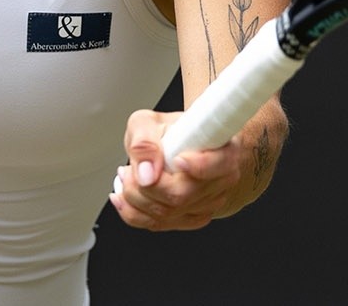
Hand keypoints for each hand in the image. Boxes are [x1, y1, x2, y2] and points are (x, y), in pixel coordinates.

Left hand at [108, 109, 242, 230]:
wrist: (176, 147)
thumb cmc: (168, 132)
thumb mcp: (149, 122)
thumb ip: (144, 142)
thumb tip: (146, 174)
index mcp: (222, 150)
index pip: (219, 164)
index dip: (199, 165)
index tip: (178, 159)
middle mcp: (221, 180)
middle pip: (181, 195)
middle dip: (143, 185)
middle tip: (128, 168)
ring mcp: (208, 204)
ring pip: (166, 214)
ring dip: (135, 198)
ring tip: (128, 176)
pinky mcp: (191, 219)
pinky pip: (158, 225)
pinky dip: (133, 212)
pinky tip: (125, 197)